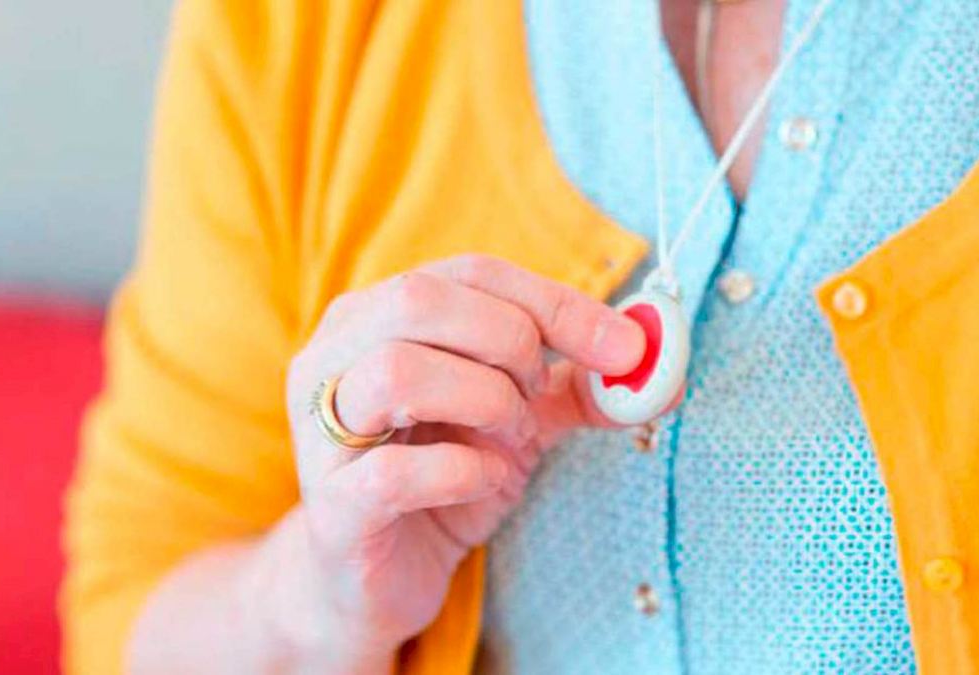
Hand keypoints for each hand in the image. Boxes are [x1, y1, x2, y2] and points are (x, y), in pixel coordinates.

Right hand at [276, 254, 645, 669]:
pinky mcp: (332, 502)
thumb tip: (655, 366)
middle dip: (510, 341)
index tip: (624, 347)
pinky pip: (394, 471)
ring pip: (396, 371)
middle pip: (421, 299)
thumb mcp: (518, 420)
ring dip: (483, 400)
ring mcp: (323, 427)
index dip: (555, 302)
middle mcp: (335, 354)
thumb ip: (575, 386)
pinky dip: (461, 472)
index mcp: (380, 315)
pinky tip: (482, 480)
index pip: (472, 272)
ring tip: (509, 437)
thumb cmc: (440, 481)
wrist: (375, 581)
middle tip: (539, 395)